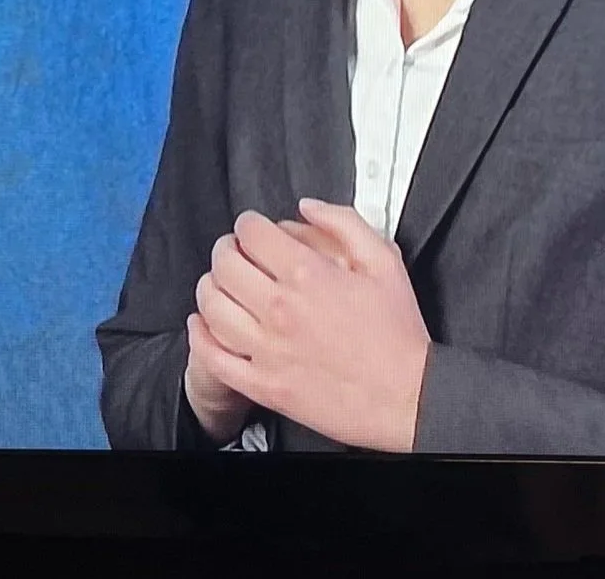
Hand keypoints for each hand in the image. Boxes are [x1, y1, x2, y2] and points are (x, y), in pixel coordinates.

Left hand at [186, 200, 431, 452]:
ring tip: (218, 282)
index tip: (251, 228)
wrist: (405, 398)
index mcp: (308, 275)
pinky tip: (202, 324)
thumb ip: (344, 222)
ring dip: (209, 287)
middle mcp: (281, 310)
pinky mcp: (264, 386)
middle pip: (225, 266)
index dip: (248, 223)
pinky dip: (200, 337)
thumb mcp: (384, 261)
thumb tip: (308, 206)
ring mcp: (268, 351)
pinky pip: (214, 359)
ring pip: (212, 308)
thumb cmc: (397, 333)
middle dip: (225, 249)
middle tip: (233, 250)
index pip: (253, 234)